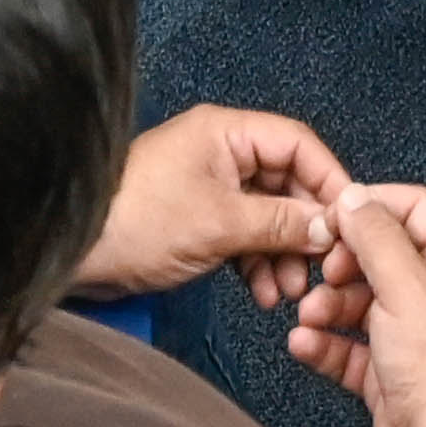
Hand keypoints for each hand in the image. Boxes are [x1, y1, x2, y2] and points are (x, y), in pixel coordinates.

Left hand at [83, 105, 353, 306]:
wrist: (74, 253)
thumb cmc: (137, 223)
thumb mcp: (220, 224)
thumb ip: (280, 223)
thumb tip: (329, 227)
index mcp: (225, 132)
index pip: (298, 143)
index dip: (329, 180)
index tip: (351, 220)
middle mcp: (220, 151)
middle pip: (286, 182)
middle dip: (304, 229)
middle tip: (322, 268)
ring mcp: (208, 185)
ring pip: (266, 214)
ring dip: (283, 253)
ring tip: (289, 292)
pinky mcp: (197, 218)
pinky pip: (243, 234)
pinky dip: (257, 262)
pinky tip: (263, 294)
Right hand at [286, 183, 425, 426]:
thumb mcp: (405, 284)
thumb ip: (376, 236)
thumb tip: (355, 199)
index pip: (416, 210)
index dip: (375, 206)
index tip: (338, 214)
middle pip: (381, 258)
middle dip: (343, 264)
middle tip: (323, 270)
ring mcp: (413, 336)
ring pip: (359, 304)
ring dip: (327, 306)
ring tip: (309, 314)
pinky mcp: (390, 373)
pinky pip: (349, 348)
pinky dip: (325, 344)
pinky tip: (306, 343)